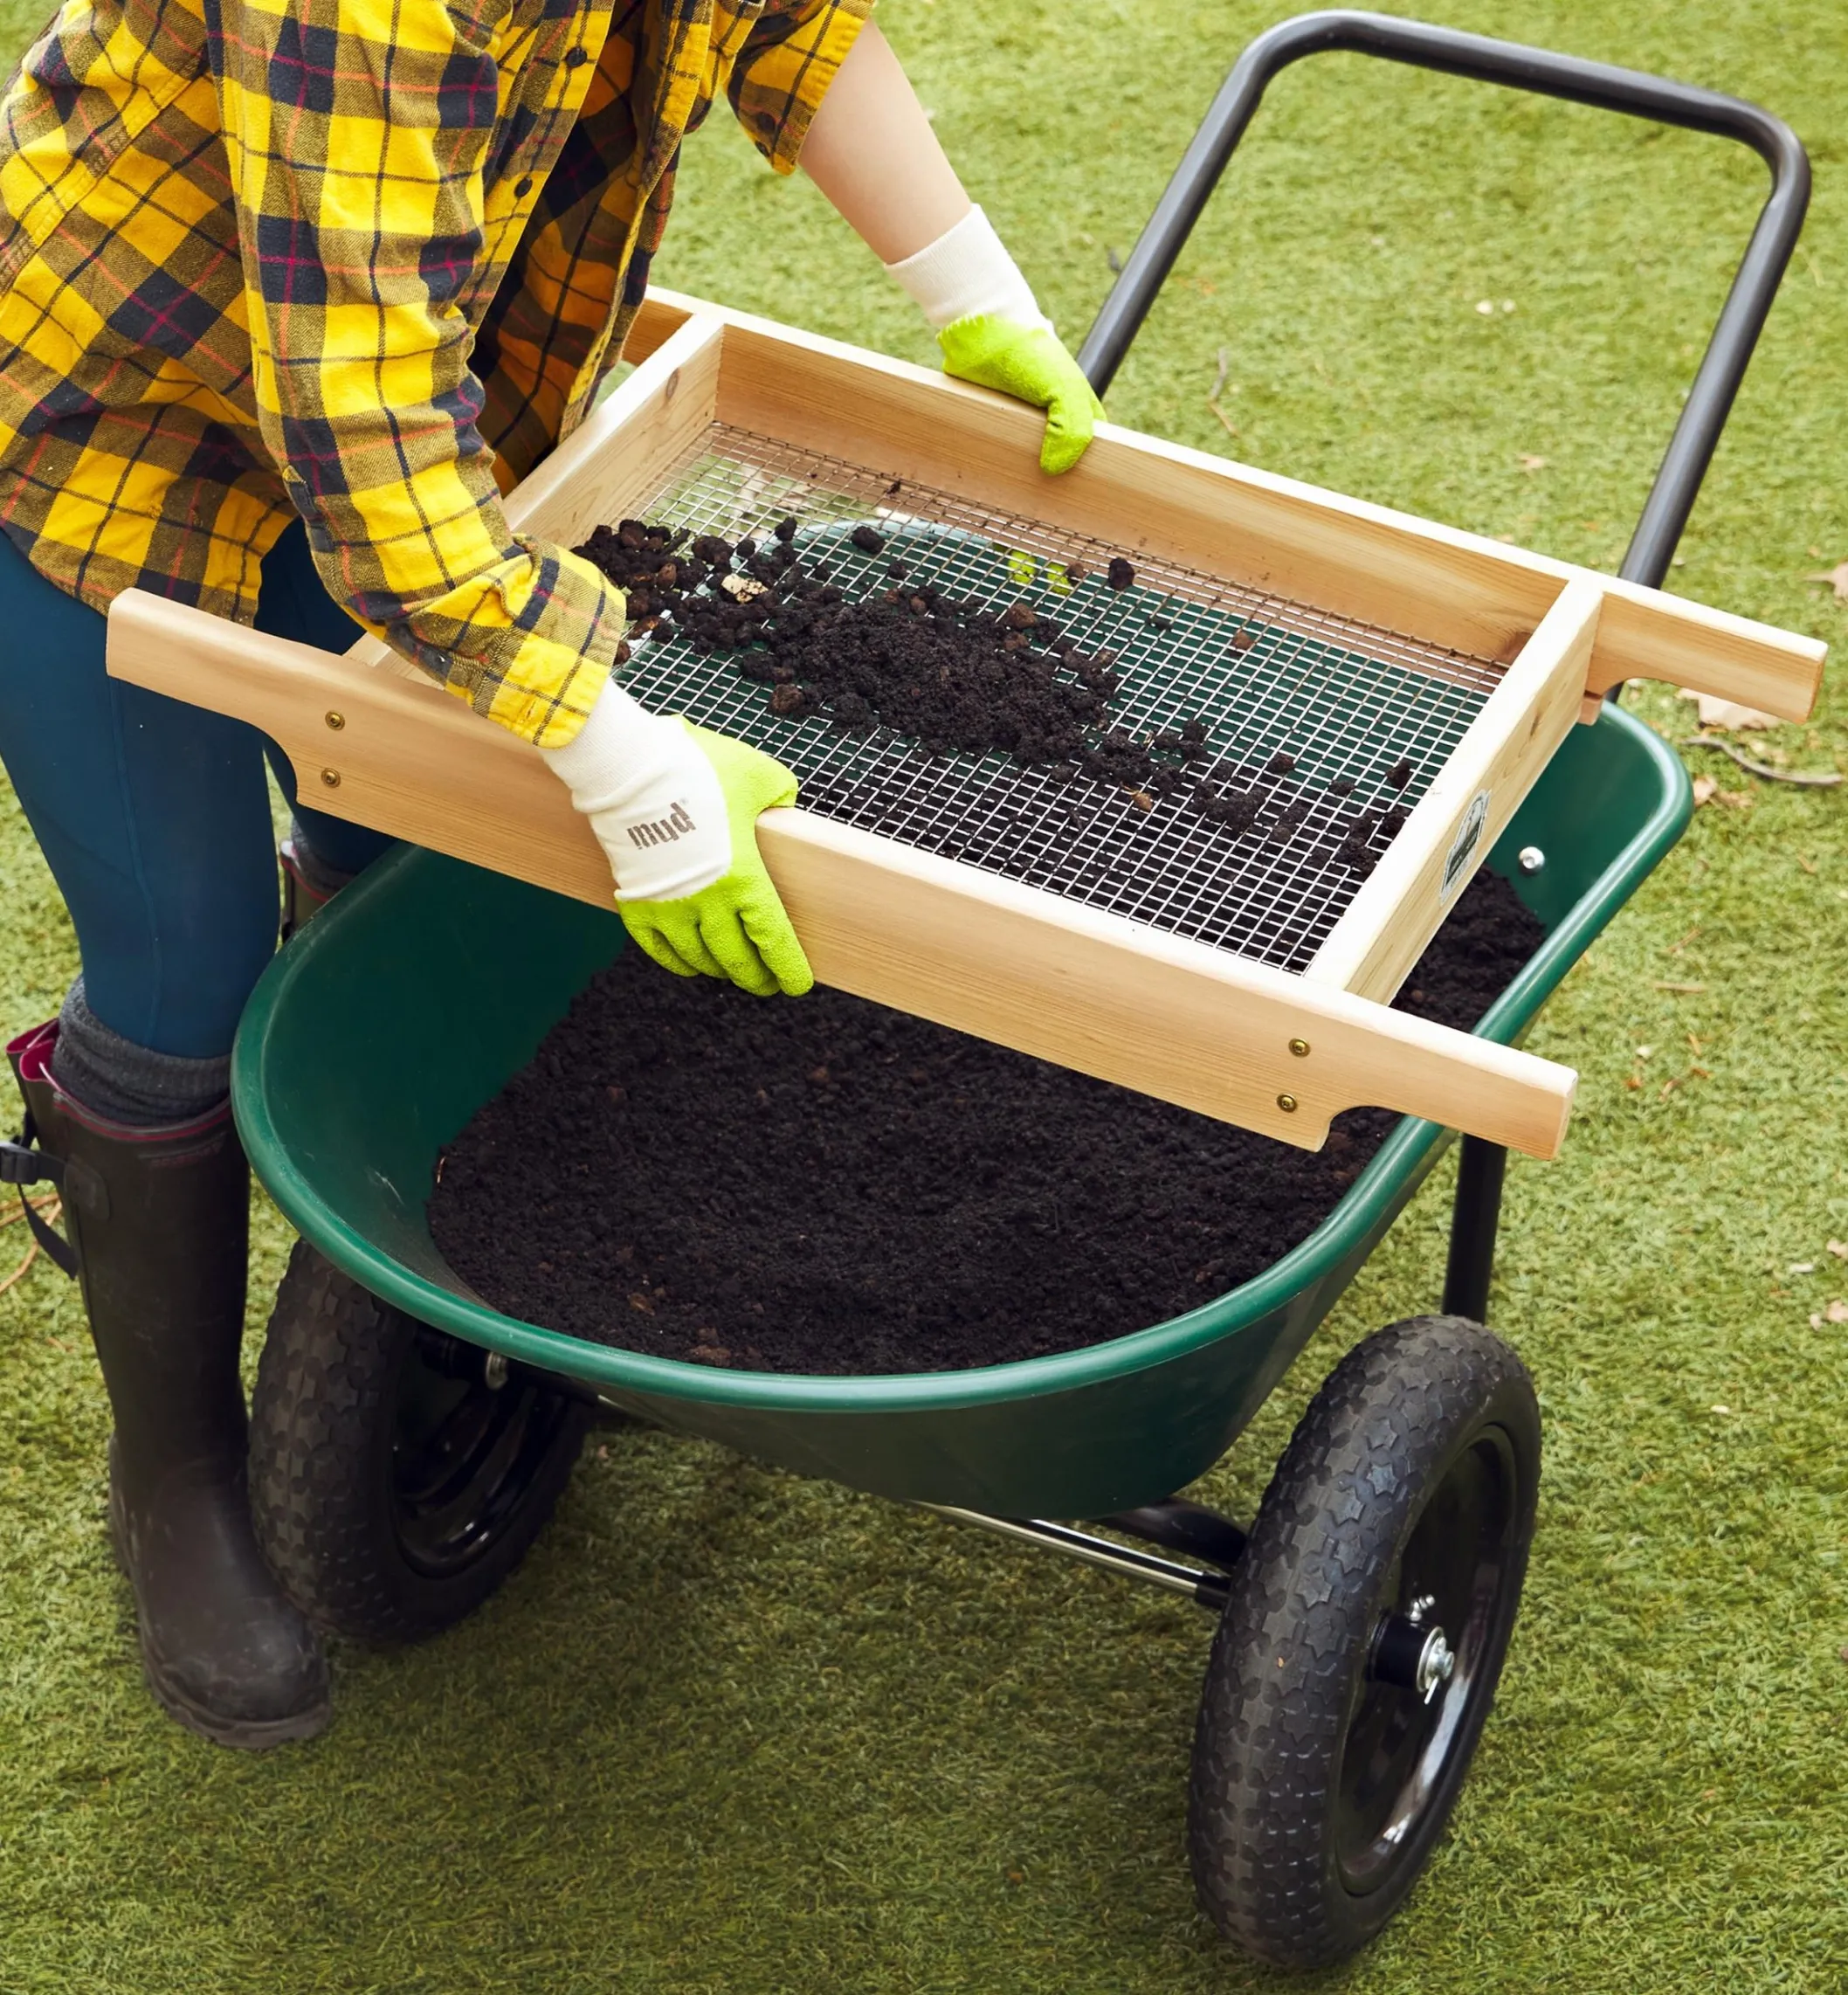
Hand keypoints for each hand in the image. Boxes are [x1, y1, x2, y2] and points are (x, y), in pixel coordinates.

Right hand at [618, 724, 812, 996]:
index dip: (787, 968)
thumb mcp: (757, 774)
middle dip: (756, 977)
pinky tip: (691, 964)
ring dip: (719, 971)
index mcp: (744, 878)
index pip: (773, 940)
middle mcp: (708, 903)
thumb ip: (779, 794)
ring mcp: (669, 908)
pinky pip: (659, 950)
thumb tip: (784, 806)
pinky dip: (678, 963)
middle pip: (737, 960)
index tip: (796, 984)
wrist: (628, 767)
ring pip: (700, 960)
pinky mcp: (636, 904)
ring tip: (731, 971)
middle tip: (765, 984)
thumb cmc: (697, 767)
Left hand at [878, 206, 1102, 476]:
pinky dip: (992, 467)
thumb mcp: (1063, 389)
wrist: (980, 330)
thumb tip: (1055, 471)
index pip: (1092, 454)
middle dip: (1051, 486)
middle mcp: (1049, 421)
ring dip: (1018, 480)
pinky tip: (989, 483)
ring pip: (1023, 464)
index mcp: (1076, 411)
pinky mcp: (989, 425)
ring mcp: (1019, 424)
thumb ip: (1071, 429)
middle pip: (1056, 464)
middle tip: (1043, 508)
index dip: (1088, 475)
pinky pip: (994, 454)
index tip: (1080, 499)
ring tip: (1014, 501)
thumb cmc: (1029, 354)